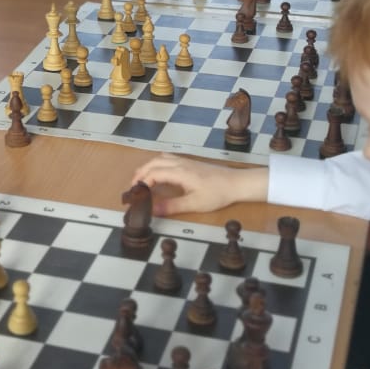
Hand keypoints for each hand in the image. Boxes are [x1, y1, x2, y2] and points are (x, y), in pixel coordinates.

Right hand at [130, 155, 267, 216]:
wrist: (236, 183)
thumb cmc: (217, 194)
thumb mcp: (194, 204)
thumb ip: (171, 206)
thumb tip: (152, 210)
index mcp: (179, 172)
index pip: (153, 173)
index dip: (141, 183)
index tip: (135, 194)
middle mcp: (180, 163)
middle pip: (153, 162)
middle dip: (140, 173)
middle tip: (133, 188)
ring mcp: (185, 161)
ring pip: (160, 158)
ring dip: (148, 167)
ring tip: (142, 180)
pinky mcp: (190, 162)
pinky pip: (167, 158)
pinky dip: (157, 164)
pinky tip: (158, 173)